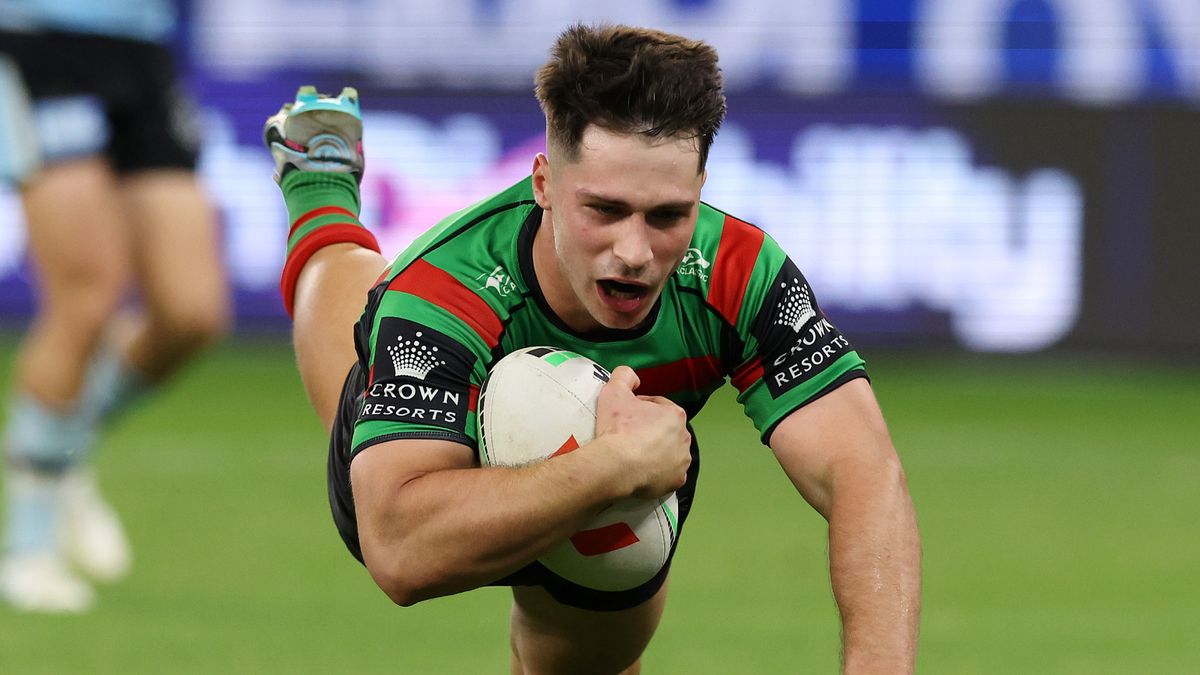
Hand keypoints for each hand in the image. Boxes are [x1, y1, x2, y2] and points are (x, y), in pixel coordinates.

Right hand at [593, 366, 691, 499]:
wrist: (615, 465)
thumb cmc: (617, 427)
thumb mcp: (614, 390)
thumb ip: (624, 375)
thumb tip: (633, 377)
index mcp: (675, 414)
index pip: (658, 406)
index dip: (641, 408)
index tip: (625, 416)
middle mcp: (684, 437)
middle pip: (666, 430)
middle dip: (651, 431)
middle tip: (628, 435)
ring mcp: (682, 462)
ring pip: (669, 453)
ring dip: (656, 452)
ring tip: (634, 454)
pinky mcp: (676, 481)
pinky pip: (668, 474)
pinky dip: (659, 472)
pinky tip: (643, 471)